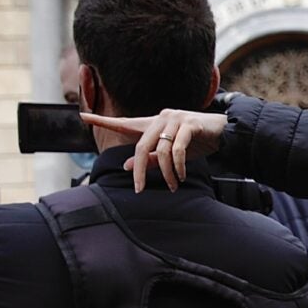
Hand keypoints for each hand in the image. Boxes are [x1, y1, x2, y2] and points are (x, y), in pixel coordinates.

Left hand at [80, 109, 227, 192]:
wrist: (225, 133)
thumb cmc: (196, 142)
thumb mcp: (170, 153)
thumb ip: (149, 158)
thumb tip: (125, 165)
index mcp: (153, 123)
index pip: (124, 123)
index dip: (102, 120)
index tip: (83, 118)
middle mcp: (161, 118)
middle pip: (141, 146)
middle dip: (139, 171)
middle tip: (138, 189)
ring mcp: (175, 119)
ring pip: (161, 151)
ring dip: (166, 173)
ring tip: (174, 185)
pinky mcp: (190, 124)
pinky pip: (178, 149)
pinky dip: (179, 166)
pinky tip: (182, 176)